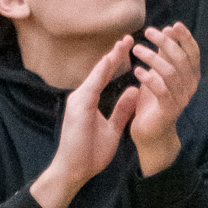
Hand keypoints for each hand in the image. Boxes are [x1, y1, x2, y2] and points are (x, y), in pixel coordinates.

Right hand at [29, 36, 136, 207]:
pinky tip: (112, 59)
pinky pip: (93, 84)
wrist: (73, 171)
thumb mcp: (112, 129)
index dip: (116, 62)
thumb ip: (121, 110)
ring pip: (97, 74)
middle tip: (129, 37)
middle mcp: (81, 97)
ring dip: (110, 58)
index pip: (104, 77)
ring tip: (124, 43)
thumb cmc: (89, 154)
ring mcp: (78, 100)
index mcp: (88, 101)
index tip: (129, 47)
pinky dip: (102, 71)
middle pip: (100, 71)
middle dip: (115, 54)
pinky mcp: (79, 106)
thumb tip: (133, 91)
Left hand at [129, 22, 199, 174]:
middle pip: (181, 59)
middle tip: (148, 32)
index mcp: (191, 77)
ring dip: (152, 57)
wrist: (150, 135)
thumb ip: (164, 56)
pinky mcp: (168, 110)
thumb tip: (166, 31)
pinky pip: (161, 90)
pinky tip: (137, 70)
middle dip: (166, 42)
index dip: (185, 38)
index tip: (172, 25)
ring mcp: (181, 99)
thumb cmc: (153, 102)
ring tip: (137, 49)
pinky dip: (148, 78)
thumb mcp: (159, 74)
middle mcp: (190, 87)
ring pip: (170, 72)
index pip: (193, 52)